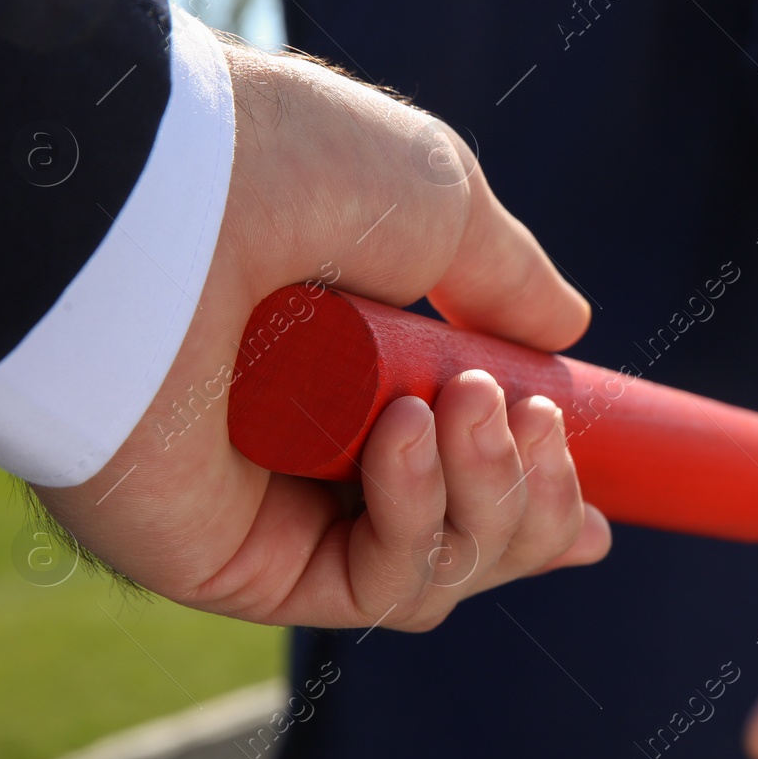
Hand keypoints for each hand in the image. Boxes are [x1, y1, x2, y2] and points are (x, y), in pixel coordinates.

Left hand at [32, 46, 610, 629]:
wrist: (157, 190)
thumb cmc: (288, 171)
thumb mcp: (440, 204)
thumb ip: (507, 279)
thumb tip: (568, 332)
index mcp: (350, 373)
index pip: (457, 470)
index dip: (538, 494)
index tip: (601, 510)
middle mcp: (309, 452)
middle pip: (464, 539)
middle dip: (535, 497)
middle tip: (526, 419)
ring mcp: (272, 512)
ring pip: (431, 573)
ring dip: (491, 501)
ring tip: (469, 409)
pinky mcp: (231, 565)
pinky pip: (368, 586)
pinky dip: (418, 522)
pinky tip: (404, 435)